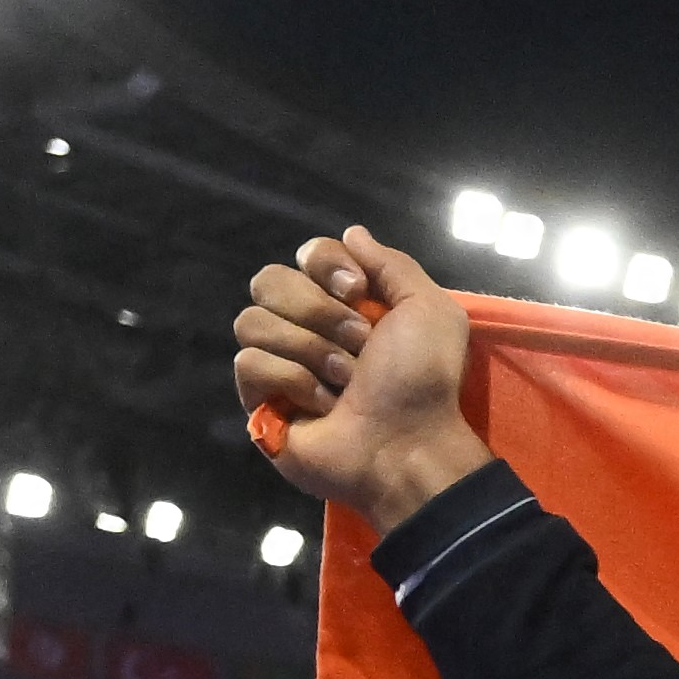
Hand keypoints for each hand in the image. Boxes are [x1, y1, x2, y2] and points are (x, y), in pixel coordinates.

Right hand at [232, 228, 495, 530]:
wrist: (409, 445)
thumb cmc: (424, 382)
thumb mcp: (429, 311)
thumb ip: (392, 265)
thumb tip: (352, 233)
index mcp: (346, 303)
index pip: (306, 254)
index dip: (325, 264)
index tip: (358, 291)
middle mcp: (308, 326)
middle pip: (269, 280)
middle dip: (318, 311)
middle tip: (360, 344)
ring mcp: (280, 362)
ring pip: (252, 320)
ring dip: (309, 350)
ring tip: (346, 381)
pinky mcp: (260, 399)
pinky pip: (249, 363)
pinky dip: (292, 381)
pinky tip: (322, 406)